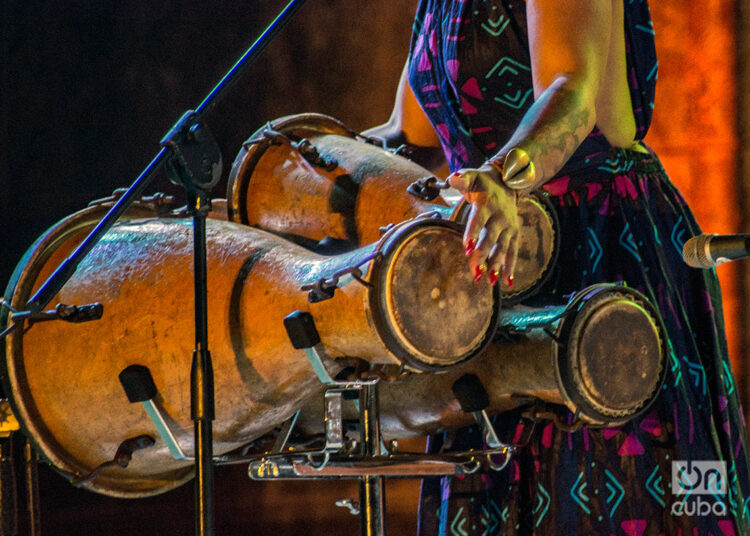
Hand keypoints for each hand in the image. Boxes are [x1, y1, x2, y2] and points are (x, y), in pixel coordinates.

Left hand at [449, 163, 518, 286]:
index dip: (473, 232)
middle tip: (474, 271)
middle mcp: (500, 216)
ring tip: (490, 281)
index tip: (466, 247)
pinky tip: (507, 283)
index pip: (479, 219)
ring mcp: (509, 226)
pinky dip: (510, 267)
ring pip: (503, 247)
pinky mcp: (515, 233)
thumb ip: (462, 178)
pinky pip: (513, 251)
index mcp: (487, 203)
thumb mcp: (472, 176)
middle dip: (483, 255)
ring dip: (496, 265)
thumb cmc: (482, 183)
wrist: (508, 181)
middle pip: (490, 238)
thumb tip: (453, 178)